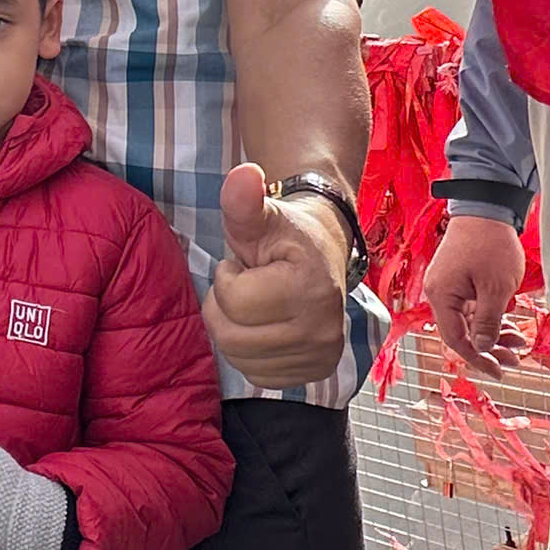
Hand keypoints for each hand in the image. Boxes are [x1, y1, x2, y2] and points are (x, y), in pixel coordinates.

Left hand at [202, 163, 349, 388]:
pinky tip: (265, 326)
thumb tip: (244, 173)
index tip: (246, 264)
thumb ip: (244, 201)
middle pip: (231, 335)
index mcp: (312, 289)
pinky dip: (249, 352)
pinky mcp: (316, 373)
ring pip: (239, 358)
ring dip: (234, 329)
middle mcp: (324, 330)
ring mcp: (323, 356)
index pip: (234, 300)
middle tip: (248, 284)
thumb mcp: (261, 215)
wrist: (324, 253)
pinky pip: (256, 375)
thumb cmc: (285, 235)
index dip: (227, 277)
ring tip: (257, 303)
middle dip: (225, 305)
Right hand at [422, 214, 526, 376]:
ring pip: (468, 321)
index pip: (455, 339)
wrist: (485, 209)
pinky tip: (508, 323)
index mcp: (441, 296)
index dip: (477, 359)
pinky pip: (471, 308)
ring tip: (517, 340)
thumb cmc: (489, 244)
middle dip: (489, 347)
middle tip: (514, 359)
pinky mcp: (457, 280)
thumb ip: (487, 322)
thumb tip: (482, 348)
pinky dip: (489, 317)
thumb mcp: (495, 289)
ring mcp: (448, 286)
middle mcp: (439, 293)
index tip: (498, 371)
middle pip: (462, 332)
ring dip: (492, 333)